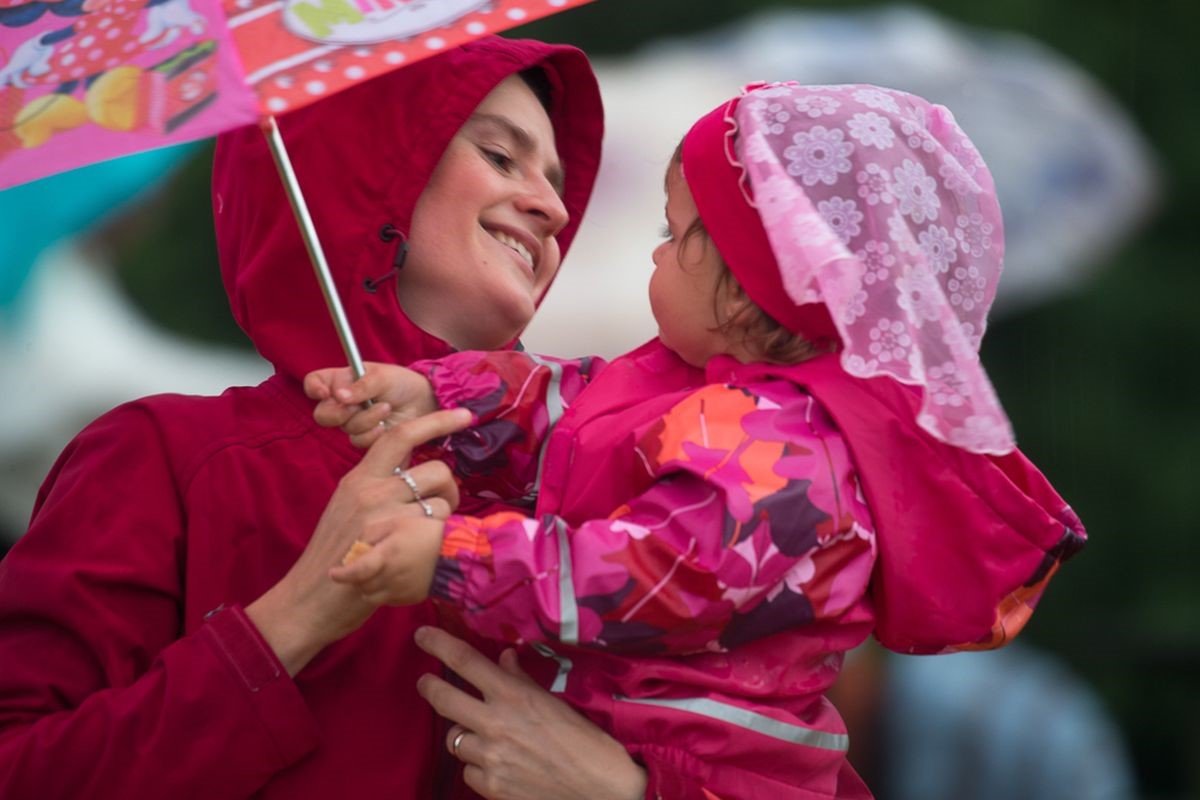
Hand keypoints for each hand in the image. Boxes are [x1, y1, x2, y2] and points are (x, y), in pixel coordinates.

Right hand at [246, 409, 470, 675]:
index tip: (465, 415)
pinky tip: (423, 558)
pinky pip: (438, 530)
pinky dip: (439, 543)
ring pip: (441, 503)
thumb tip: (412, 475)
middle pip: (435, 469)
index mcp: (359, 478)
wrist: (309, 599)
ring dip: (444, 521)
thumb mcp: (348, 510)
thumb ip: (377, 489)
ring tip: (426, 541)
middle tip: (444, 509)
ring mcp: (383, 516)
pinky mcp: (395, 543)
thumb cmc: (334, 558)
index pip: (400, 435)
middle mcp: (371, 490)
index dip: (437, 421)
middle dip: (450, 489)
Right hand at [304, 361, 438, 447]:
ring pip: (345, 428)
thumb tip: (339, 396)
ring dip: (366, 419)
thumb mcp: (382, 377)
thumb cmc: (401, 383)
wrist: (424, 403)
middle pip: (322, 414)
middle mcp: (341, 402)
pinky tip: (386, 425)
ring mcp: (352, 421)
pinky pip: (358, 441)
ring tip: (386, 408)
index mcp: (340, 380)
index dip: (314, 388)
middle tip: (356, 407)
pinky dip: (373, 434)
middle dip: (339, 413)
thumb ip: (361, 386)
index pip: (314, 382)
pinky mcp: (364, 438)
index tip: (324, 393)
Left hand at [414, 626, 646, 799]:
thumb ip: (521, 680)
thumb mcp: (554, 702)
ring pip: (453, 738)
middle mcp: (495, 723)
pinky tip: (496, 762)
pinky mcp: (491, 786)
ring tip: (482, 733)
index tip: (422, 635)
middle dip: (428, 687)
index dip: (438, 644)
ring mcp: (490, 757)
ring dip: (463, 732)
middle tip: (425, 682)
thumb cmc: (585, 741)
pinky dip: (476, 764)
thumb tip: (503, 659)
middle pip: (442, 698)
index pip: (465, 661)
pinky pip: (467, 770)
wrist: (600, 789)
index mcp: (513, 696)